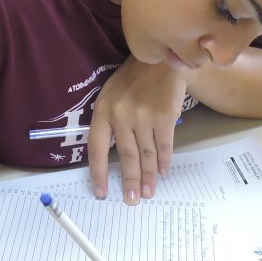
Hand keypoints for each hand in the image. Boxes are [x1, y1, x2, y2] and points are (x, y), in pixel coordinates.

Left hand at [88, 57, 187, 204]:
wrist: (160, 60)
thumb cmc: (132, 79)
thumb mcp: (110, 95)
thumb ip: (107, 121)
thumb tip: (107, 155)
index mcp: (103, 111)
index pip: (97, 148)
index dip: (98, 173)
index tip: (101, 192)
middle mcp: (121, 115)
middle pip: (125, 156)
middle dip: (130, 181)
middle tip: (132, 200)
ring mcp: (143, 116)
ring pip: (145, 154)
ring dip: (148, 176)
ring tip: (149, 193)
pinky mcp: (164, 116)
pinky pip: (163, 146)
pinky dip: (164, 161)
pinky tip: (163, 172)